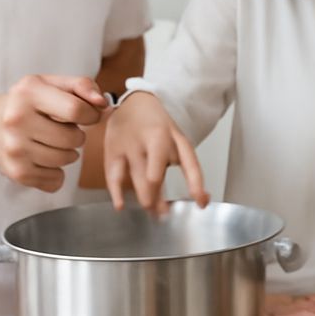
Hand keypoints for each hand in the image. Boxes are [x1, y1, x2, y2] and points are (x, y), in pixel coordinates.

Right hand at [0, 74, 107, 191]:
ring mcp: (14, 148)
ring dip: (68, 153)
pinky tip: (43, 157)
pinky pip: (56, 180)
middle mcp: (17, 120)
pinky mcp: (15, 172)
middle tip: (62, 129)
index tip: (86, 115)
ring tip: (52, 142)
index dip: (91, 115)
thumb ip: (83, 86)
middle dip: (77, 135)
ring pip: (67, 160)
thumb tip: (104, 104)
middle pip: (74, 139)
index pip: (77, 110)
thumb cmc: (30, 103)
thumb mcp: (53, 83)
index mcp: (29, 92)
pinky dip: (57, 172)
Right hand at [103, 92, 207, 213]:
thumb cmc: (159, 127)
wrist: (135, 102)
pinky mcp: (113, 149)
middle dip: (159, 200)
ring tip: (150, 210)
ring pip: (137, 178)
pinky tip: (120, 205)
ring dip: (144, 199)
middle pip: (156, 176)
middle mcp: (153, 139)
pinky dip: (117, 192)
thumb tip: (202, 200)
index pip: (189, 163)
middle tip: (163, 214)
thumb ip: (187, 169)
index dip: (196, 185)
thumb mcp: (177, 141)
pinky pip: (113, 175)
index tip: (201, 203)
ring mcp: (131, 144)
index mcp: (174, 137)